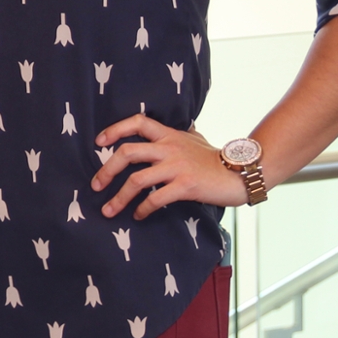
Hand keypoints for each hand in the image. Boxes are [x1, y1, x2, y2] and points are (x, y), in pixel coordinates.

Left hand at [92, 113, 246, 219]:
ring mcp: (177, 167)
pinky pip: (155, 198)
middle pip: (127, 152)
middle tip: (95, 185)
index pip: (137, 121)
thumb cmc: (215, 159)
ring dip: (119, 197)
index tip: (98, 142)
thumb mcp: (195, 139)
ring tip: (109, 210)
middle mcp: (170, 148)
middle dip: (106, 170)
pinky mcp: (185, 186)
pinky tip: (138, 215)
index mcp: (169, 135)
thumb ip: (180, 134)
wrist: (241, 174)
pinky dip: (143, 209)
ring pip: (137, 179)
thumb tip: (173, 128)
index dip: (115, 129)